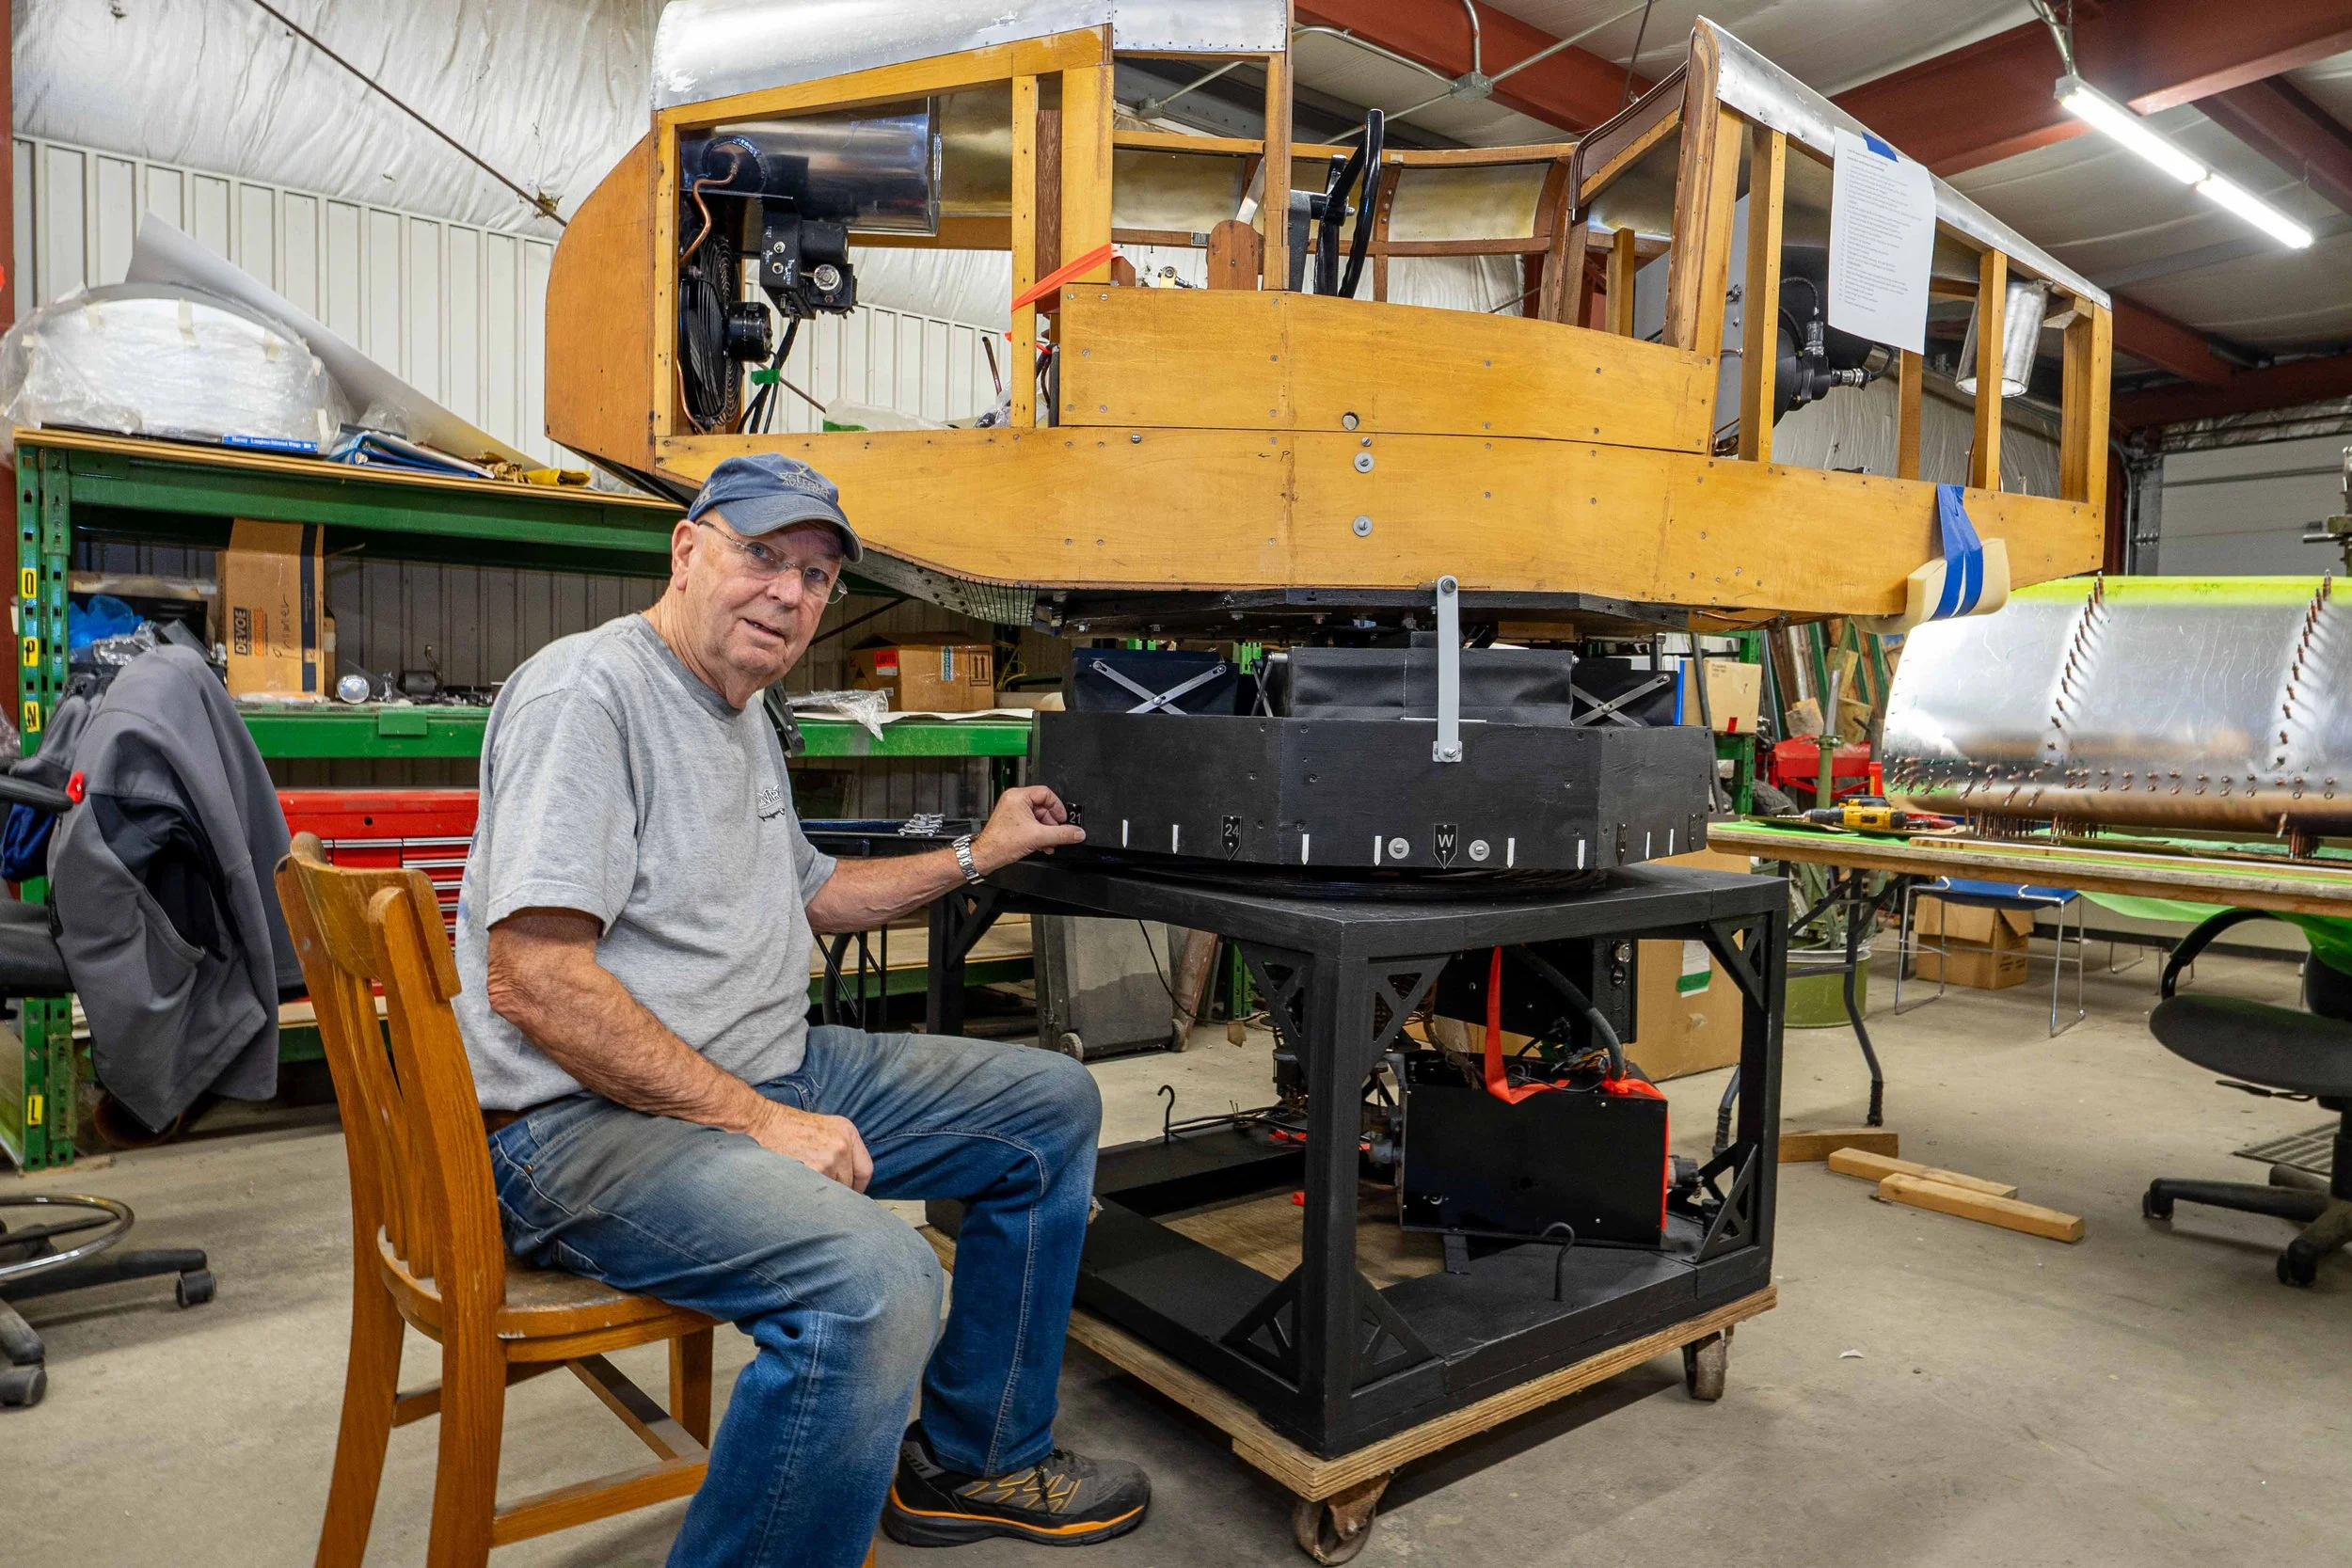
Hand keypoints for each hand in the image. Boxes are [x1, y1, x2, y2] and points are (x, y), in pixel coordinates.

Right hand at [747, 1100, 872, 1191]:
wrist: (761, 1122)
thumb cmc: (788, 1127)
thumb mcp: (825, 1128)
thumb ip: (842, 1149)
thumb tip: (851, 1180)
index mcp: (848, 1131)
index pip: (866, 1170)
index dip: (857, 1186)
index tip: (849, 1193)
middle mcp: (843, 1144)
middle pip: (849, 1183)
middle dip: (836, 1191)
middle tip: (820, 1191)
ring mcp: (829, 1158)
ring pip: (833, 1191)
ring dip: (820, 1193)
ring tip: (805, 1185)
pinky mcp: (814, 1170)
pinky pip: (818, 1194)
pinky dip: (809, 1195)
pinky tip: (798, 1188)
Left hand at [972, 785, 1086, 872]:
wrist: (987, 856)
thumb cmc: (1001, 843)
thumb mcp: (1038, 837)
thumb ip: (1062, 834)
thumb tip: (1077, 832)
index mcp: (1018, 796)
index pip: (1046, 794)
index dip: (1057, 807)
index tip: (1063, 819)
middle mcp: (1015, 800)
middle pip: (1044, 807)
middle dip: (1052, 823)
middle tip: (1058, 834)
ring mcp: (1013, 811)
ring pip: (1039, 817)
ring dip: (1047, 831)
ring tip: (1051, 843)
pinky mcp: (1013, 822)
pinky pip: (1032, 823)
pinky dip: (1040, 834)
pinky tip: (1043, 845)